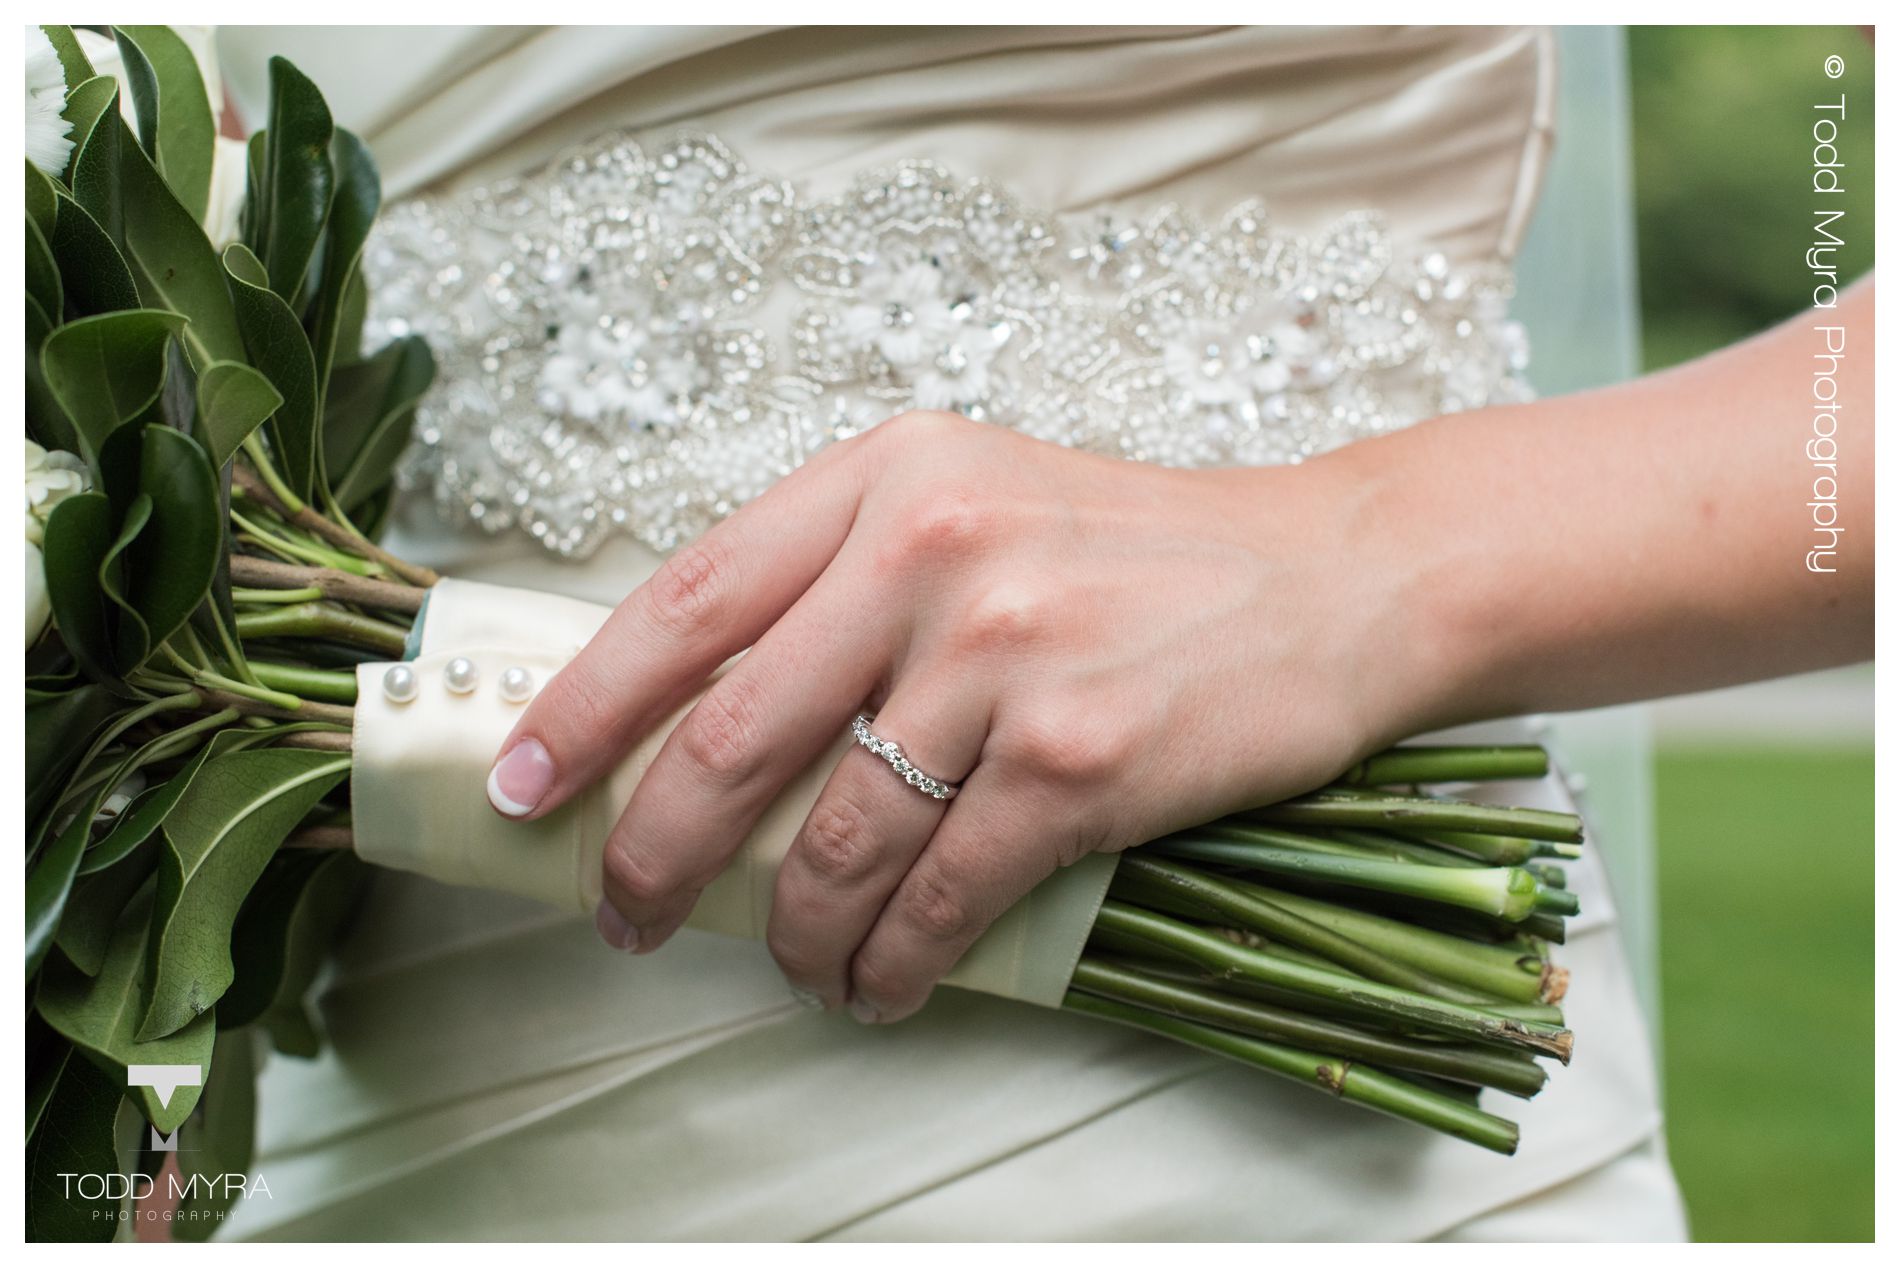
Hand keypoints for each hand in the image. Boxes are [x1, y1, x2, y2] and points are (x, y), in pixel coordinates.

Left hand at [488, 411, 1422, 1021]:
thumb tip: (708, 722)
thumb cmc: (1140, 555)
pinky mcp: (1077, 760)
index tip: (522, 784)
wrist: (1331, 577)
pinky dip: (890, 958)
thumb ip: (846, 580)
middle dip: (653, 852)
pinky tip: (880, 981)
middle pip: (731, 735)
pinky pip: (936, 893)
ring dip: (792, 933)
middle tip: (623, 913)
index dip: (584, 707)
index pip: (687, 600)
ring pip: (833, 839)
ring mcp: (1005, 656)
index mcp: (886, 477)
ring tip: (796, 966)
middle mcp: (930, 552)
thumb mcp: (977, 504)